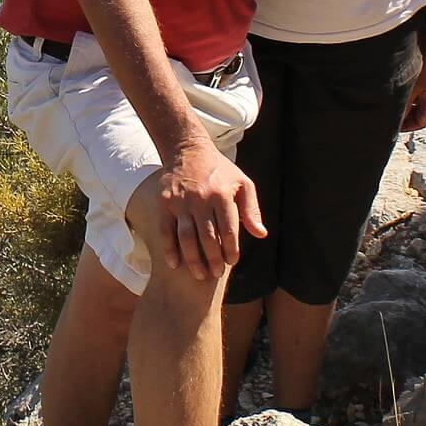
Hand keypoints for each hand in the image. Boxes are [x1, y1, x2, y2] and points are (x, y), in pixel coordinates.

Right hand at [131, 147, 265, 280]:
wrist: (187, 150)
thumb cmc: (220, 170)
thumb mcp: (242, 183)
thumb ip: (251, 210)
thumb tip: (261, 234)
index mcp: (222, 195)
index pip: (229, 231)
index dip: (231, 250)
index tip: (232, 262)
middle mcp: (201, 199)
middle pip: (208, 238)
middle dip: (213, 260)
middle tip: (216, 273)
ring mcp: (180, 201)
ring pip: (186, 238)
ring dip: (193, 260)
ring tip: (200, 275)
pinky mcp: (164, 203)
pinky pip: (166, 230)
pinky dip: (169, 249)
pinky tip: (175, 264)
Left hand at [399, 44, 425, 133]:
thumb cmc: (423, 66)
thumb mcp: (410, 88)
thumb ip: (402, 104)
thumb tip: (392, 119)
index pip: (421, 122)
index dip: (408, 127)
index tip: (395, 129)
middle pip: (420, 113)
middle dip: (406, 117)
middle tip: (391, 118)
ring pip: (418, 102)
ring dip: (406, 105)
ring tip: (391, 105)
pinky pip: (418, 92)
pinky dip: (408, 95)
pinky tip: (396, 91)